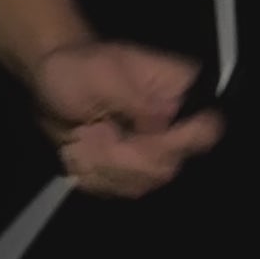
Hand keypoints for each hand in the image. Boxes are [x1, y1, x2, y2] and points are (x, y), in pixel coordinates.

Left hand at [29, 40, 225, 197]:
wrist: (53, 84)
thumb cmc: (77, 69)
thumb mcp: (100, 74)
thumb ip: (133, 98)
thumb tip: (160, 121)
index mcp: (180, 92)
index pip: (206, 129)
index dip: (173, 141)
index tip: (136, 132)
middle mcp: (177, 126)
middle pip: (167, 165)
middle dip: (122, 155)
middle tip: (94, 132)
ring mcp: (158, 153)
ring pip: (142, 182)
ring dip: (103, 165)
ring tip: (84, 138)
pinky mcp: (136, 172)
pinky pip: (122, 189)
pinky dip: (94, 175)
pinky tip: (82, 153)